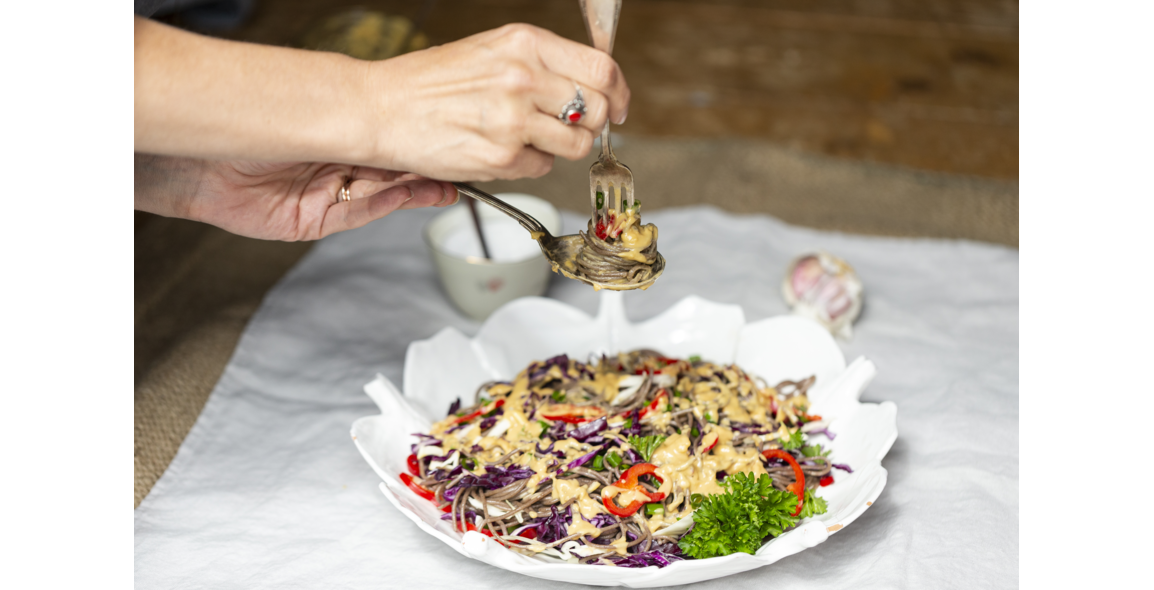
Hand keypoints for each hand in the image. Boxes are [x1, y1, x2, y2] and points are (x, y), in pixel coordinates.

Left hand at [134, 155, 456, 240]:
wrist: (200, 161)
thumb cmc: (244, 128)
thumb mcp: (311, 119)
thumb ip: (355, 127)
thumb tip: (400, 124)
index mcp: (333, 132)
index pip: (387, 139)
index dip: (419, 141)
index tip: (451, 142)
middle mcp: (333, 162)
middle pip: (391, 166)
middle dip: (426, 166)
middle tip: (459, 164)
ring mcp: (326, 192)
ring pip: (383, 191)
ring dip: (417, 188)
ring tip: (446, 183)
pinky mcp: (316, 220)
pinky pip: (361, 213)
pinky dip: (389, 204)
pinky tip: (414, 194)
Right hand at [368, 24, 631, 180]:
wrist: (381, 107)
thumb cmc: (433, 81)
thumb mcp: (493, 49)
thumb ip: (543, 63)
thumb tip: (593, 87)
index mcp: (525, 43)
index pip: (603, 70)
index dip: (620, 93)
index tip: (620, 106)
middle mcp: (524, 78)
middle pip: (599, 111)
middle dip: (594, 125)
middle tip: (572, 128)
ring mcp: (514, 120)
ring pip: (577, 145)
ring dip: (561, 148)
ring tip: (529, 138)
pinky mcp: (501, 158)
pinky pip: (542, 167)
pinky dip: (529, 164)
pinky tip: (501, 148)